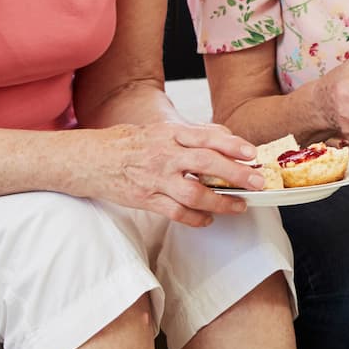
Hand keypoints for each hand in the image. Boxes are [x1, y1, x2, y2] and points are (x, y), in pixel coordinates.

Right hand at [95, 123, 263, 226]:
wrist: (92, 159)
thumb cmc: (133, 143)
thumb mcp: (162, 130)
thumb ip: (194, 134)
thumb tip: (228, 138)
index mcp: (170, 134)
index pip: (206, 136)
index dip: (231, 144)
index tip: (251, 153)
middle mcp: (165, 155)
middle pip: (205, 164)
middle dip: (235, 174)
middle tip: (257, 182)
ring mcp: (155, 179)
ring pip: (193, 193)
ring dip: (220, 202)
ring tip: (239, 206)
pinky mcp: (146, 199)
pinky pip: (175, 212)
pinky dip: (195, 218)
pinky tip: (208, 219)